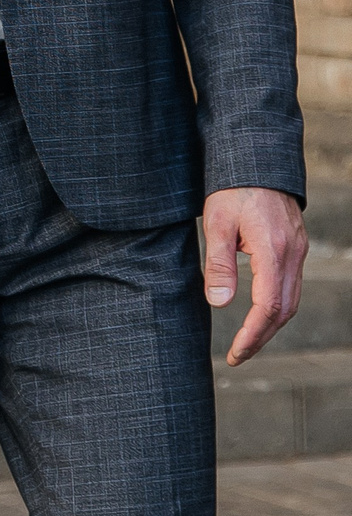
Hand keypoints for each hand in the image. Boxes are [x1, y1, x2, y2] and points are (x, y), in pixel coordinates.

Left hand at [205, 185, 306, 365]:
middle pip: (284, 310)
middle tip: (237, 356)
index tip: (234, 354)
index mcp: (274, 250)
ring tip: (246, 342)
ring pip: (291, 300)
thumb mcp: (216, 223)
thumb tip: (220, 304)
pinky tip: (259, 314)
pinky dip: (277, 307)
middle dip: (261, 337)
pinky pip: (290, 286)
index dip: (252, 335)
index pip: (268, 307)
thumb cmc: (232, 189)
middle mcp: (293, 255)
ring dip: (271, 325)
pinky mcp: (296, 247)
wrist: (257, 160)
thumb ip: (219, 264)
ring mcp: (298, 251)